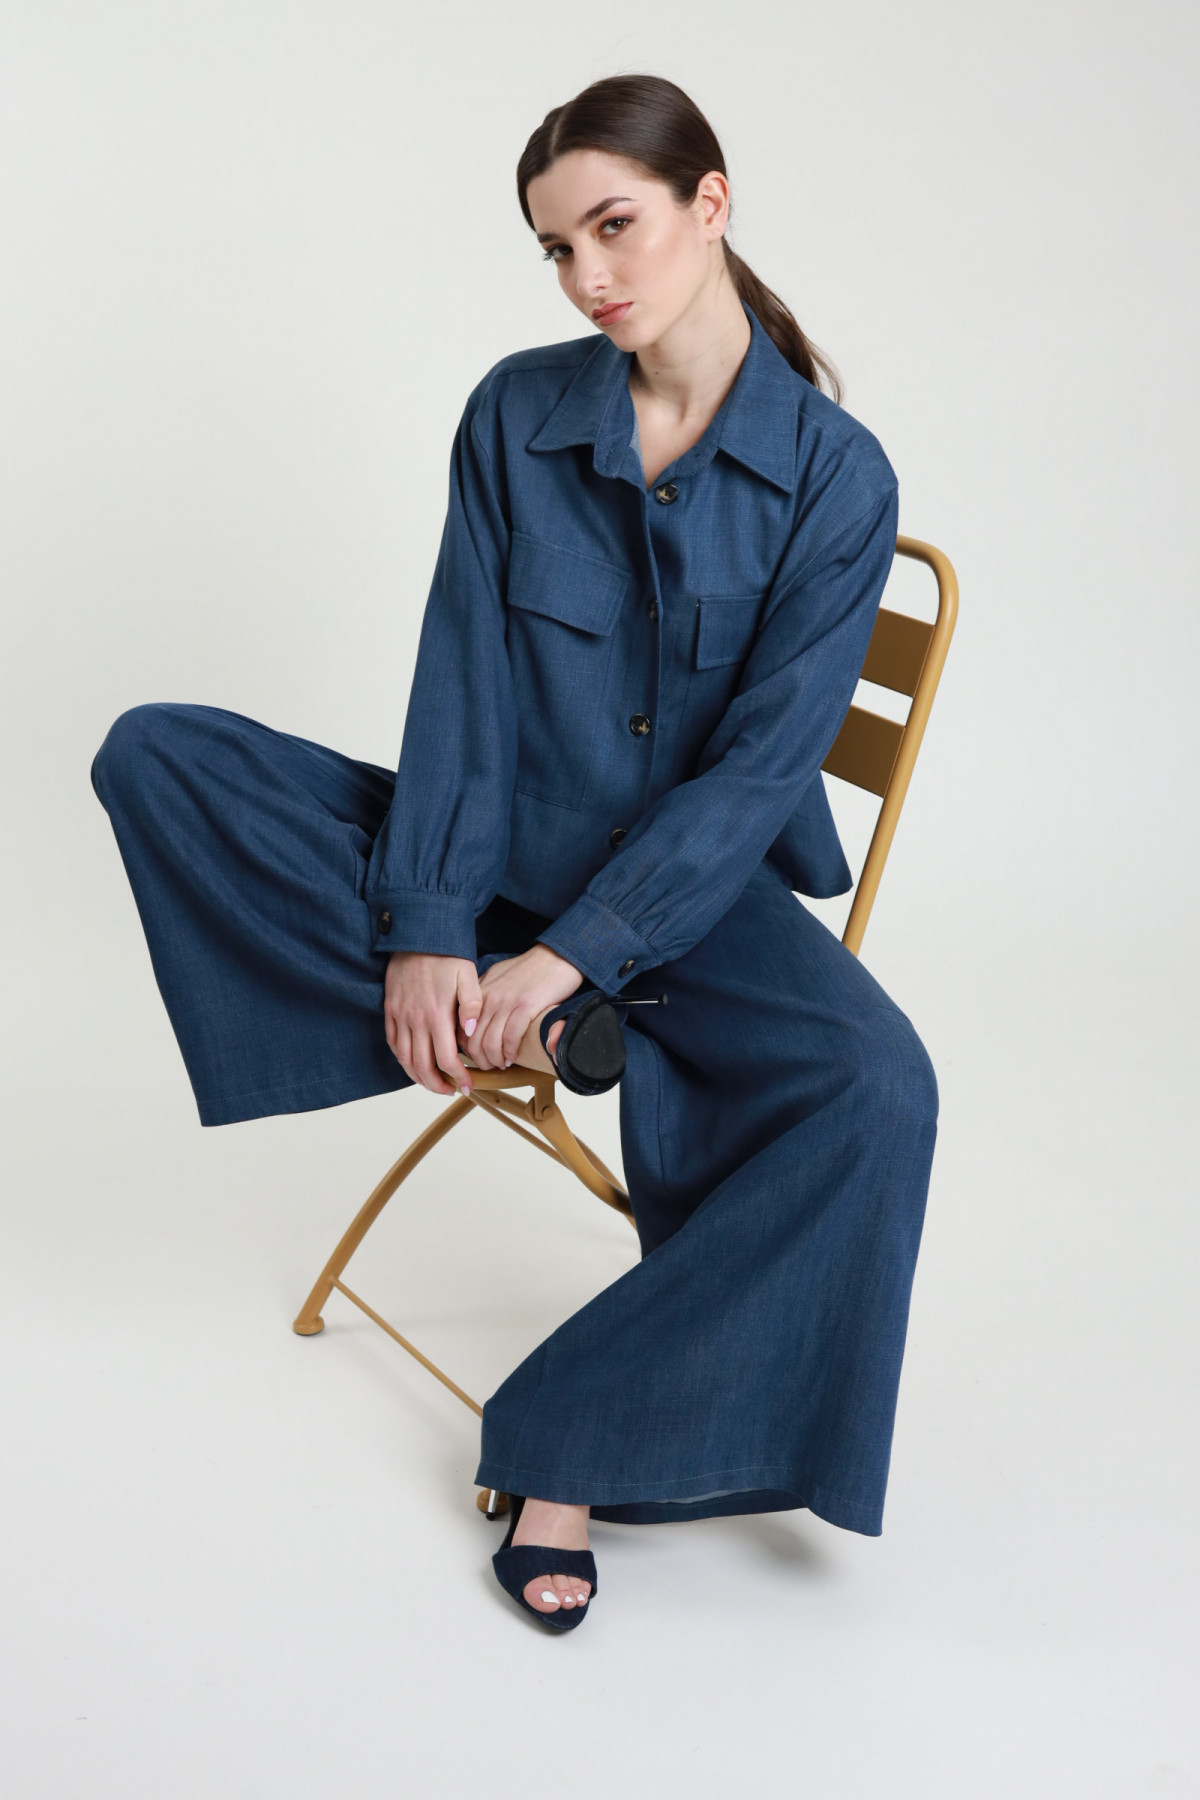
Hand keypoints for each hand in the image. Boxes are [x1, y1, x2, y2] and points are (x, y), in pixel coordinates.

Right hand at [384, 951, 482, 1096]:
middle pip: (422, 1066)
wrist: (416, 935)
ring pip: (404, 1059)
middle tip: (451, 1090)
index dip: (457, 1077)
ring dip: (418, 1077)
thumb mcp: (467, 975)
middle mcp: (415, 1019)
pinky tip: (413, 1063)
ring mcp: (400, 1015)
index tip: (467, 1084)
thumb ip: (471, 1005)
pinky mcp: (390, 1009)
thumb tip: (469, 1031)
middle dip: (437, 1085)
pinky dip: (402, 1058)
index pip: (445, 1059)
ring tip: (433, 1083)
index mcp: (437, 1014)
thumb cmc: (446, 954)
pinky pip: (393, 1042)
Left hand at [456, 944, 582, 1071]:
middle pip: (473, 1040)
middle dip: (481, 1060)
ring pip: (490, 1043)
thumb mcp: (500, 976)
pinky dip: (511, 1052)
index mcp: (480, 992)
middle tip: (490, 1066)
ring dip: (495, 1060)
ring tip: (503, 1064)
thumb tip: (478, 1014)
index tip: (478, 1056)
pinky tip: (514, 1056)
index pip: (461, 1028)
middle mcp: (489, 997)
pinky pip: (510, 1037)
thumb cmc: (531, 969)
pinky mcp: (525, 1006)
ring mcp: (506, 1002)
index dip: (467, 1048)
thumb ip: (487, 994)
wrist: (556, 956)